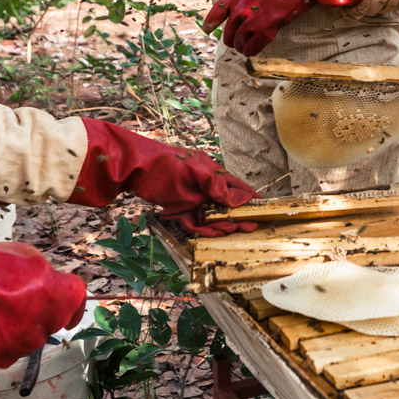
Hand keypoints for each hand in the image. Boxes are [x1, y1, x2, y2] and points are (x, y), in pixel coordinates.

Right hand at [0, 224, 85, 367]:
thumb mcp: (27, 258)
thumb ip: (44, 276)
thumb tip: (47, 284)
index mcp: (62, 292)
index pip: (77, 302)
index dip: (71, 305)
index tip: (68, 313)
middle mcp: (49, 318)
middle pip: (50, 321)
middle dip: (37, 314)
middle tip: (14, 302)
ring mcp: (27, 338)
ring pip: (28, 338)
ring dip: (15, 329)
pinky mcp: (4, 352)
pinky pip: (5, 353)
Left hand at [69, 119, 258, 236]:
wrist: (132, 169)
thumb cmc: (164, 165)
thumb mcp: (194, 172)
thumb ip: (217, 186)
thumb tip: (240, 200)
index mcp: (213, 174)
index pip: (239, 188)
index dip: (252, 200)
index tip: (266, 211)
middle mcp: (206, 187)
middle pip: (227, 206)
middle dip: (237, 217)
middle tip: (250, 228)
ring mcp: (193, 199)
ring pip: (212, 217)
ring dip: (219, 225)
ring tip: (228, 232)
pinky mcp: (179, 209)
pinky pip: (194, 222)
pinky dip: (201, 228)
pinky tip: (209, 233)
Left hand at [204, 0, 364, 55]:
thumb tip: (242, 10)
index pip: (217, 10)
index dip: (210, 23)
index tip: (208, 30)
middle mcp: (241, 7)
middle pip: (227, 33)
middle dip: (232, 40)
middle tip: (238, 43)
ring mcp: (252, 18)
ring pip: (239, 42)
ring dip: (242, 48)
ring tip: (246, 48)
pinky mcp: (266, 28)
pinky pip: (252, 47)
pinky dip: (251, 51)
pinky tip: (253, 50)